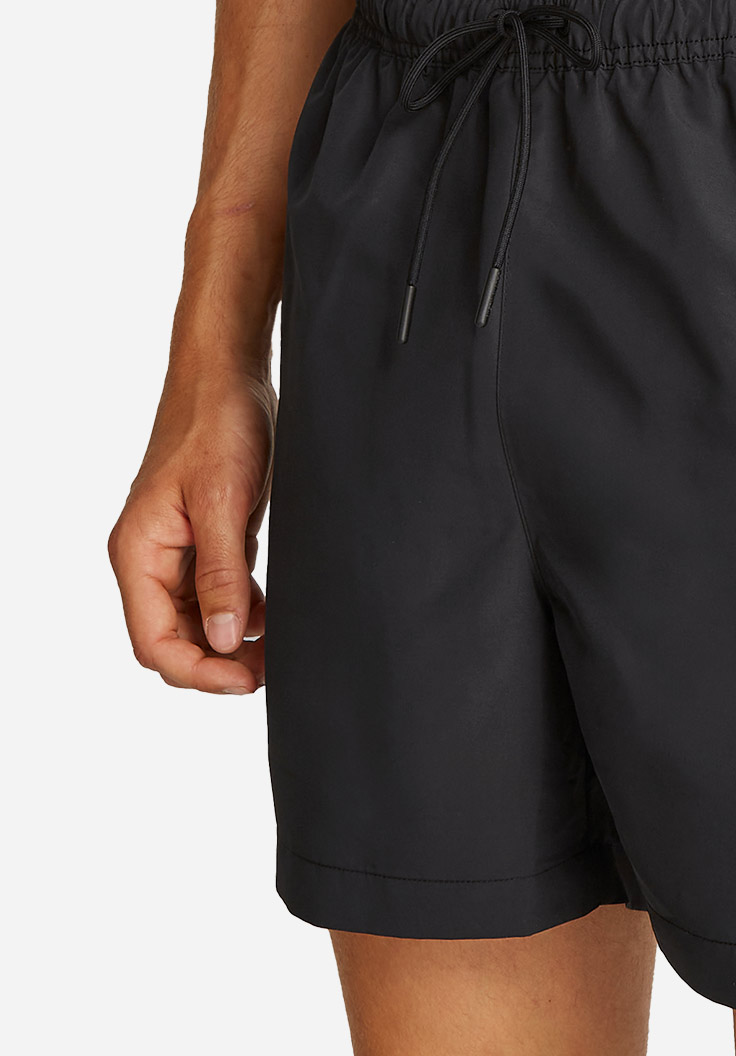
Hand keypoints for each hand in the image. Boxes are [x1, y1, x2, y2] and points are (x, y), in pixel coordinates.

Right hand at [109, 362, 275, 693]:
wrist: (229, 374)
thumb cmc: (218, 424)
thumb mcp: (223, 501)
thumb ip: (222, 574)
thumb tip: (223, 641)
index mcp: (138, 553)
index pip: (155, 641)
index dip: (198, 671)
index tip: (245, 682)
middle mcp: (150, 557)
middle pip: (173, 638)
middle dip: (216, 662)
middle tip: (268, 670)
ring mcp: (177, 548)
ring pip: (197, 619)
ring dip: (231, 639)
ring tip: (276, 647)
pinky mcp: (205, 536)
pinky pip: (216, 590)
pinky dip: (240, 609)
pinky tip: (270, 612)